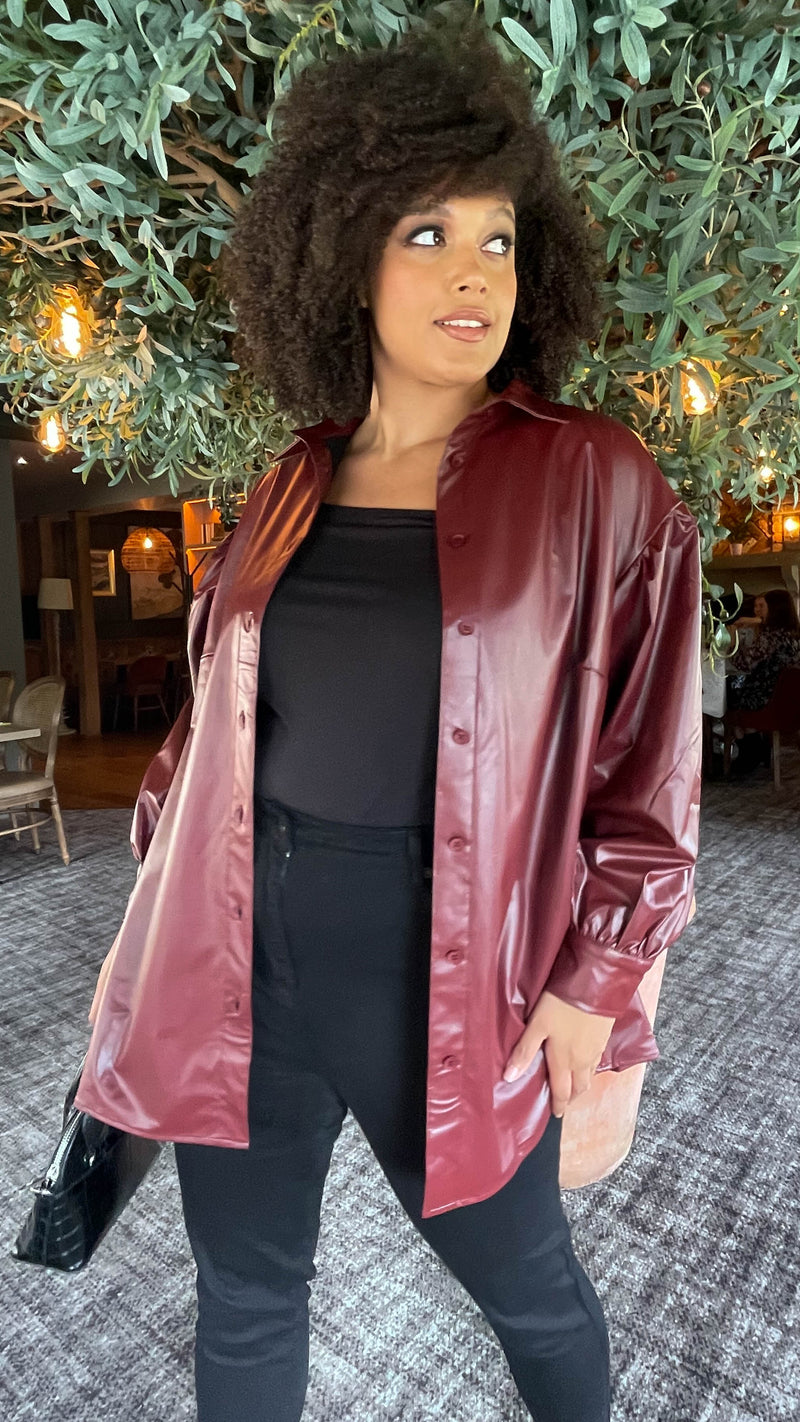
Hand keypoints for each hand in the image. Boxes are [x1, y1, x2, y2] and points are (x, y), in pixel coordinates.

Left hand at [502, 990, 614, 1116]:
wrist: (595, 986)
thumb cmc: (562, 1005)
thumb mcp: (537, 1025)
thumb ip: (525, 1051)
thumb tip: (509, 1078)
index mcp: (564, 1060)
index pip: (562, 1091)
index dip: (559, 1104)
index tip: (556, 1114)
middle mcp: (582, 1060)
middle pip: (579, 1088)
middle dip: (571, 1098)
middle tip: (564, 1102)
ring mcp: (596, 1049)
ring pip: (589, 1075)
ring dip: (581, 1084)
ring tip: (574, 1085)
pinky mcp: (604, 1037)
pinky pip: (597, 1061)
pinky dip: (590, 1068)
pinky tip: (585, 1061)